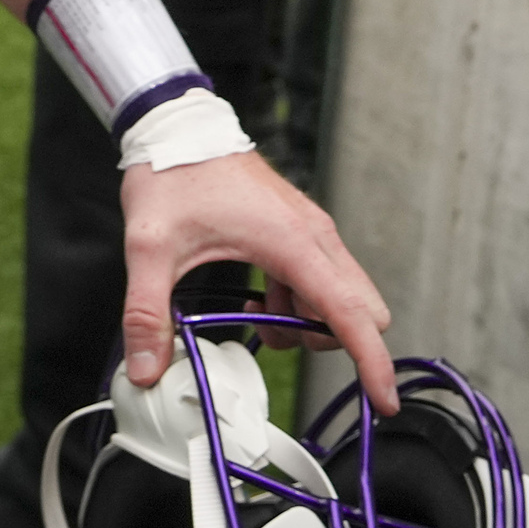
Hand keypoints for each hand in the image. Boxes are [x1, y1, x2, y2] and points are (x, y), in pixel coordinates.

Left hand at [120, 148, 397, 411]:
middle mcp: (315, 235)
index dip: (372, 362)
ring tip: (257, 313)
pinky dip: (302, 304)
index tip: (383, 402)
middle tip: (274, 335)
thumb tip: (145, 369)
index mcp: (292, 242)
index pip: (349, 314)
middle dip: (330, 340)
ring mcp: (312, 231)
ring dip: (310, 322)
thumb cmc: (173, 172)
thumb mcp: (150, 247)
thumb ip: (147, 313)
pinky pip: (323, 282)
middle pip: (360, 310)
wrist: (178, 124)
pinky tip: (261, 297)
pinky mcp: (302, 231)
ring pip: (342, 298)